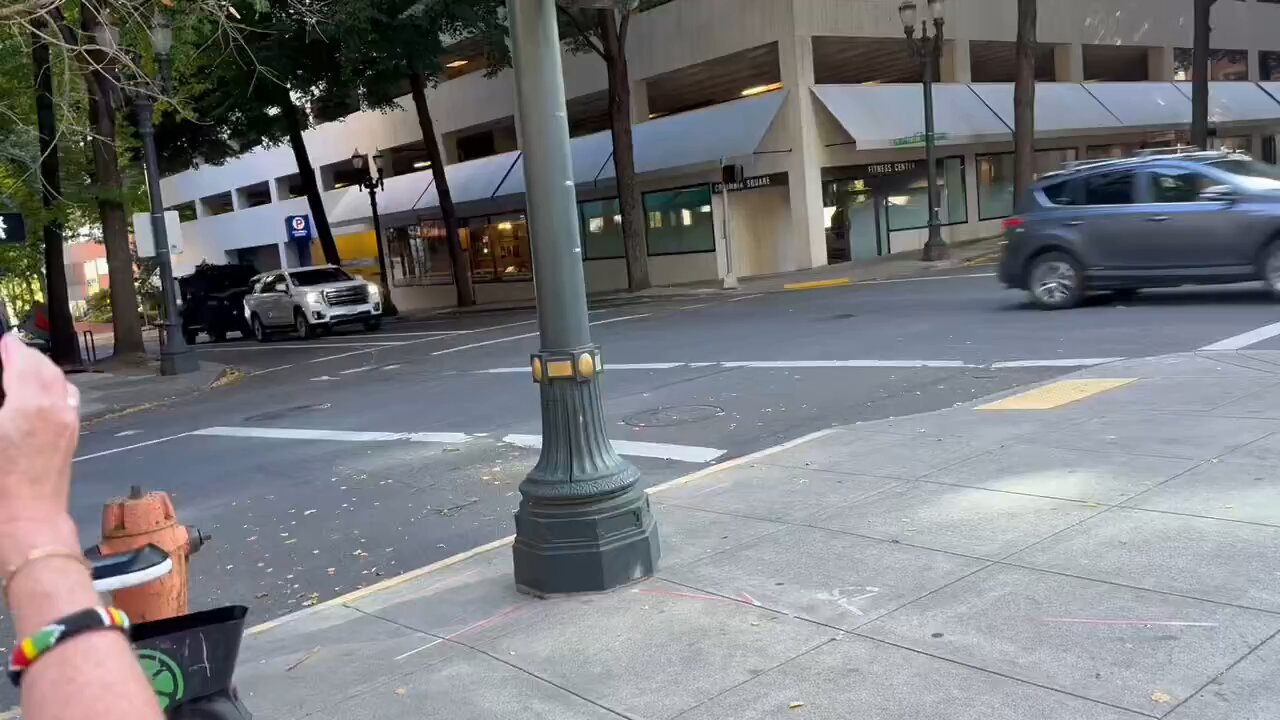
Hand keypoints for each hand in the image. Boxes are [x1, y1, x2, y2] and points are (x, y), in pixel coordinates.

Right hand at [0, 334, 80, 566]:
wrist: (27, 522)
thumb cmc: (0, 486)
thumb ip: (2, 396)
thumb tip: (7, 387)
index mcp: (31, 402)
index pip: (22, 358)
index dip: (9, 347)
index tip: (1, 340)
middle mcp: (57, 407)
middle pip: (43, 366)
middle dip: (24, 356)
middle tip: (6, 353)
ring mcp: (68, 422)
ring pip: (58, 381)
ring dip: (39, 371)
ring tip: (17, 371)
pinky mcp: (71, 437)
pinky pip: (66, 399)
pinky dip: (51, 388)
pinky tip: (34, 396)